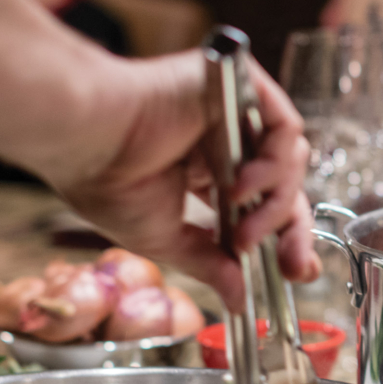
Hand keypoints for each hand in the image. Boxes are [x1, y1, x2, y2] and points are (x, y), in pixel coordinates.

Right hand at [0, 0, 317, 309]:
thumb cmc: (105, 179)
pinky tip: (240, 189)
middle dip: (293, 230)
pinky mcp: (240, 85)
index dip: (283, 238)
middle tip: (295, 267)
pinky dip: (274, 166)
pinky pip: (284, 128)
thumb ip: (210, 264)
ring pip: (288, 160)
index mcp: (203, 171)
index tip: (293, 272)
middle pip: (283, 184)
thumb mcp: (166, 237)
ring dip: (274, 206)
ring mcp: (233, 111)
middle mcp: (223, 139)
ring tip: (242, 232)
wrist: (88, 137)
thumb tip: (238, 298)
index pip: (260, 205)